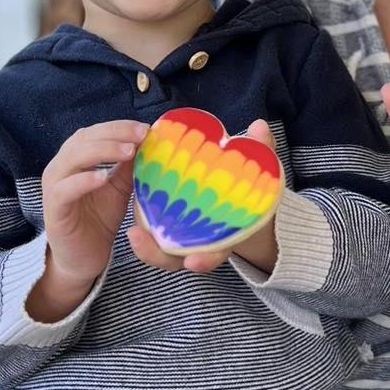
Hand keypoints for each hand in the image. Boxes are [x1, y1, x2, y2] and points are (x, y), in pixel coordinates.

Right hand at [40, 120, 148, 288]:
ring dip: (102, 151)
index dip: (118, 127)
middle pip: (83, 139)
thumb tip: (148, 142)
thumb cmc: (99, 219)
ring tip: (128, 151)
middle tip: (141, 136)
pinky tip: (103, 177)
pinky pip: (64, 190)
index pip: (93, 132)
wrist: (83, 258)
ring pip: (72, 159)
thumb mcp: (119, 188)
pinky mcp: (53, 210)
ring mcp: (53, 188)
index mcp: (74, 158)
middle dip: (114, 134)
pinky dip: (83, 181)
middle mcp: (60, 168)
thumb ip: (128, 167)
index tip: (145, 128)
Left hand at [128, 119, 278, 274]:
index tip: (193, 262)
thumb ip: (260, 150)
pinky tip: (129, 214)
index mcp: (225, 234)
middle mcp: (200, 240)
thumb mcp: (257, 167)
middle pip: (179, 258)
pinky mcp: (164, 220)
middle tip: (140, 242)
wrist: (237, 191)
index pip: (216, 252)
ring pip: (160, 250)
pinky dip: (141, 226)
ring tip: (131, 234)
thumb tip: (259, 127)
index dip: (206, 259)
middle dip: (159, 256)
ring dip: (144, 247)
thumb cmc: (247, 181)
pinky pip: (150, 229)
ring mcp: (179, 233)